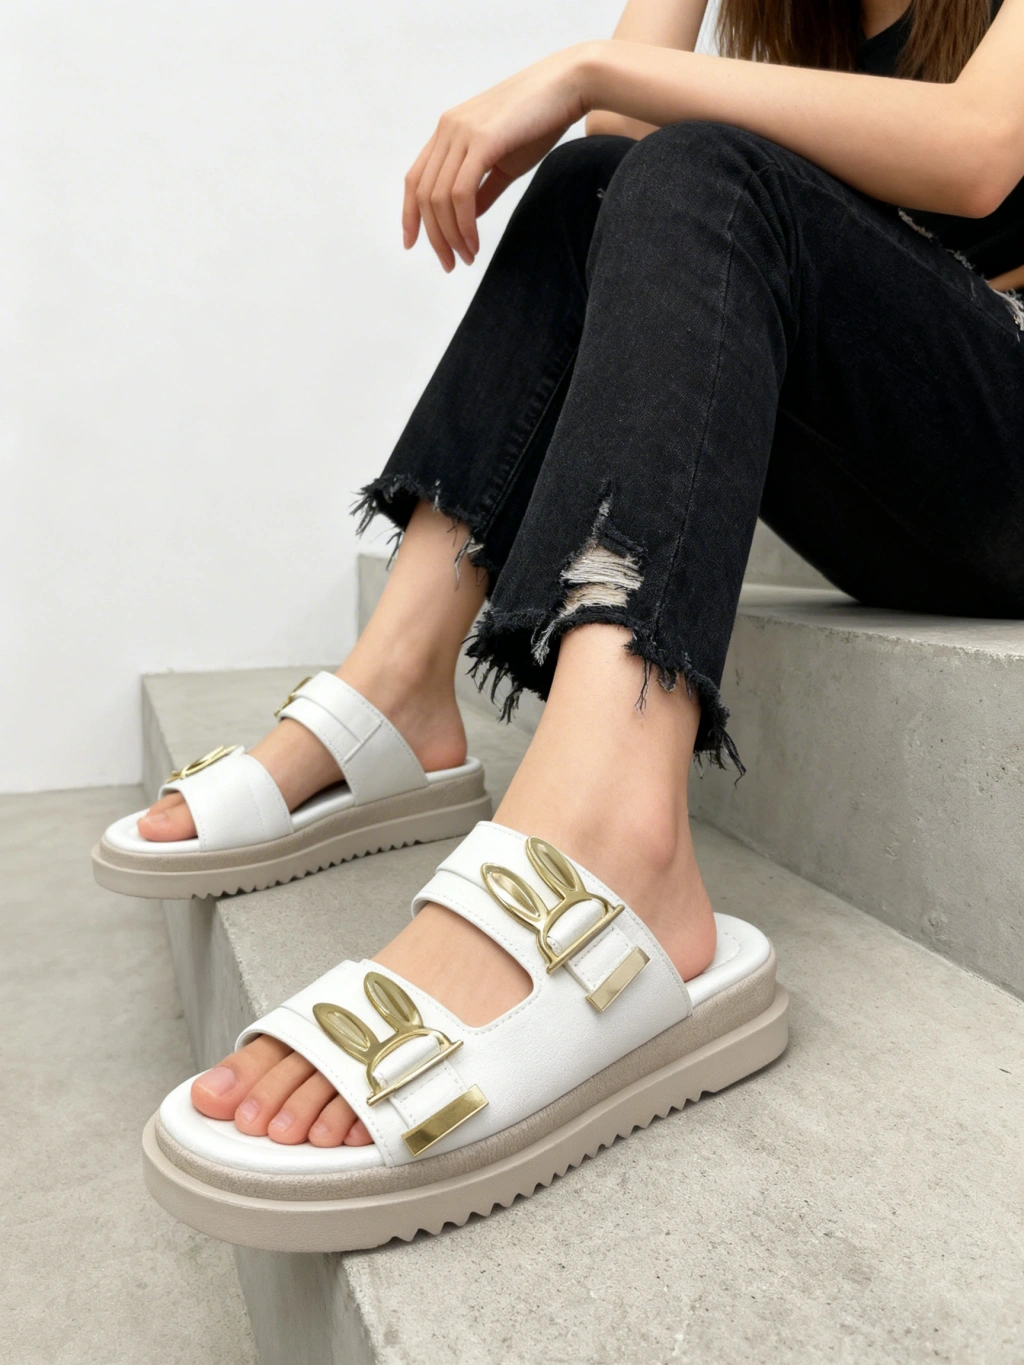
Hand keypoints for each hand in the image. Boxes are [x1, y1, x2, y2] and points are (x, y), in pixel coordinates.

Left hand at [403, 44, 593, 270]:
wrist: (569, 85)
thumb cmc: (541, 120)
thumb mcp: (504, 162)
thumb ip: (482, 190)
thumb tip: (466, 218)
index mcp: (448, 131)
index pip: (416, 179)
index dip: (409, 215)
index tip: (413, 244)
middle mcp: (448, 129)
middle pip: (424, 195)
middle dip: (434, 236)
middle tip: (450, 264)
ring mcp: (462, 132)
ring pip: (440, 198)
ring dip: (450, 236)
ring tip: (466, 257)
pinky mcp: (482, 140)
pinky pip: (461, 193)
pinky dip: (464, 224)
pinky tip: (473, 243)